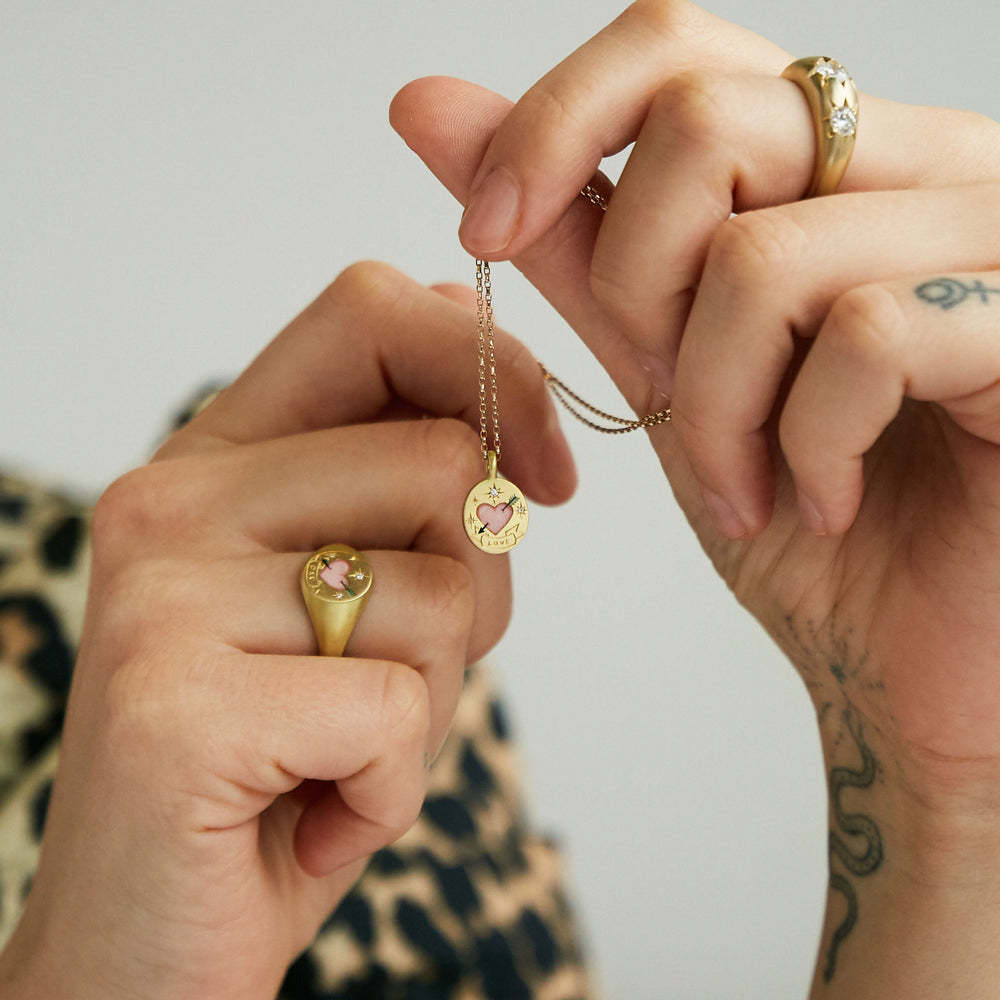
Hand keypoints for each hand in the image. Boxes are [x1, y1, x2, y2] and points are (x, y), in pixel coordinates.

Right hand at [0, 263, 574, 999]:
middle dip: (479, 587)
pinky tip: (316, 811)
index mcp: (218, 459)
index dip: (492, 370)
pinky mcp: (176, 706)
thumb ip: (399, 466)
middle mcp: (172, 501)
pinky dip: (393, 784)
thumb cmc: (285, 763)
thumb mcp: (356, 597)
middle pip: (443, 460)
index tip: (545, 479)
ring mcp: (164, 597)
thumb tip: (459, 305)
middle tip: (396, 676)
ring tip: (344, 748)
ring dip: (435, 696)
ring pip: (443, 588)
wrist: (156, 947)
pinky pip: (397, 707)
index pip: (372, 310)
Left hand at [390, 1, 999, 993]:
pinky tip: (823, 498)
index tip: (482, 231)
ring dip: (713, 405)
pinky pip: (864, 337)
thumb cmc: (795, 514)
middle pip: (708, 122)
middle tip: (663, 396)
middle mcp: (922, 169)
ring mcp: (988, 242)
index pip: (675, 47)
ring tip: (742, 482)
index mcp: (831, 165)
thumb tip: (431, 108)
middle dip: (636, 291)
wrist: (908, 657)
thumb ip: (563, 239)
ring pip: (766, 256)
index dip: (555, 123)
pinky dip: (805, 442)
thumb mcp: (659, 368)